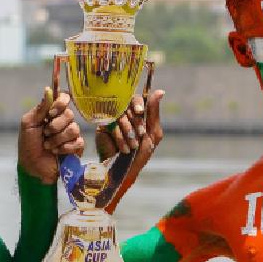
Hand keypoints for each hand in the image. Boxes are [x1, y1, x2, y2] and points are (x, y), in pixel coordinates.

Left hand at [18, 87, 82, 183]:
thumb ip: (40, 108)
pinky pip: (78, 142)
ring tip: (48, 146)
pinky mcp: (76, 147)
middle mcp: (62, 121)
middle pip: (69, 114)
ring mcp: (70, 134)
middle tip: (45, 134)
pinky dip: (65, 148)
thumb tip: (48, 90)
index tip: (51, 113)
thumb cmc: (28, 146)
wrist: (32, 167)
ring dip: (58, 139)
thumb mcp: (28, 124)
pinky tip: (56, 152)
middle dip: (55, 126)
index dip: (61, 103)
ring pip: (74, 128)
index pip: (64, 98)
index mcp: (51, 113)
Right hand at [96, 90, 163, 211]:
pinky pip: (111, 123)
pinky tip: (123, 148)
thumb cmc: (140, 155)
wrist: (124, 170)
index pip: (136, 98)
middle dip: (135, 121)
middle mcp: (123, 113)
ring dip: (128, 131)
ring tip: (132, 146)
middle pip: (127, 105)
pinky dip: (119, 136)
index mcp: (136, 113)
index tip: (140, 111)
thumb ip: (154, 113)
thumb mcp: (152, 134)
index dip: (137, 103)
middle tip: (139, 134)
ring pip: (119, 115)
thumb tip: (160, 91)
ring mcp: (112, 119)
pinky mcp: (102, 126)